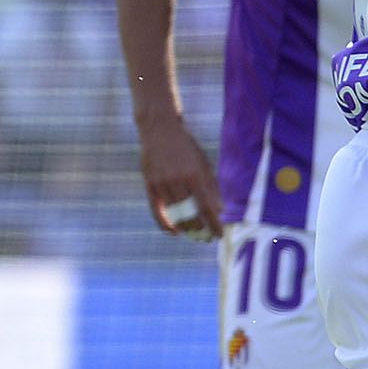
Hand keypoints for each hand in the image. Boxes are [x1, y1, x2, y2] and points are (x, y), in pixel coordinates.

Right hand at [138, 116, 220, 236]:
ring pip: (173, 214)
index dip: (213, 224)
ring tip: (194, 235)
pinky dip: (164, 223)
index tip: (219, 235)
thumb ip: (211, 187)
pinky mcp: (149, 184)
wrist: (159, 130)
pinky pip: (156, 210)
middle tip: (207, 238)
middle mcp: (177, 180)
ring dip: (185, 227)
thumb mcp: (203, 164)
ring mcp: (160, 183)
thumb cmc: (187, 148)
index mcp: (194, 175)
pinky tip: (173, 232)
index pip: (206, 207)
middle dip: (199, 229)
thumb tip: (219, 210)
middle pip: (189, 214)